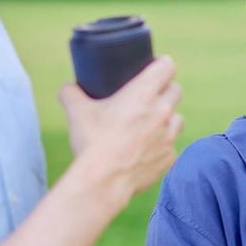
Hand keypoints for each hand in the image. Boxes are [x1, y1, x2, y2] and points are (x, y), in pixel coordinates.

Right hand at [59, 56, 182, 197]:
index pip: (167, 66)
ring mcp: (169, 135)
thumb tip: (68, 88)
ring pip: (177, 118)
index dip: (162, 64)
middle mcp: (162, 111)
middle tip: (149, 97)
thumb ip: (71, 93)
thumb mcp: (76, 112)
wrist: (102, 181)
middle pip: (175, 90)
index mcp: (144, 93)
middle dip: (164, 90)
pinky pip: (172, 145)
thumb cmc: (91, 143)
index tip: (155, 67)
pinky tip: (147, 149)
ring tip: (149, 124)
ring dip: (167, 118)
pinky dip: (162, 145)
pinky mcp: (169, 157)